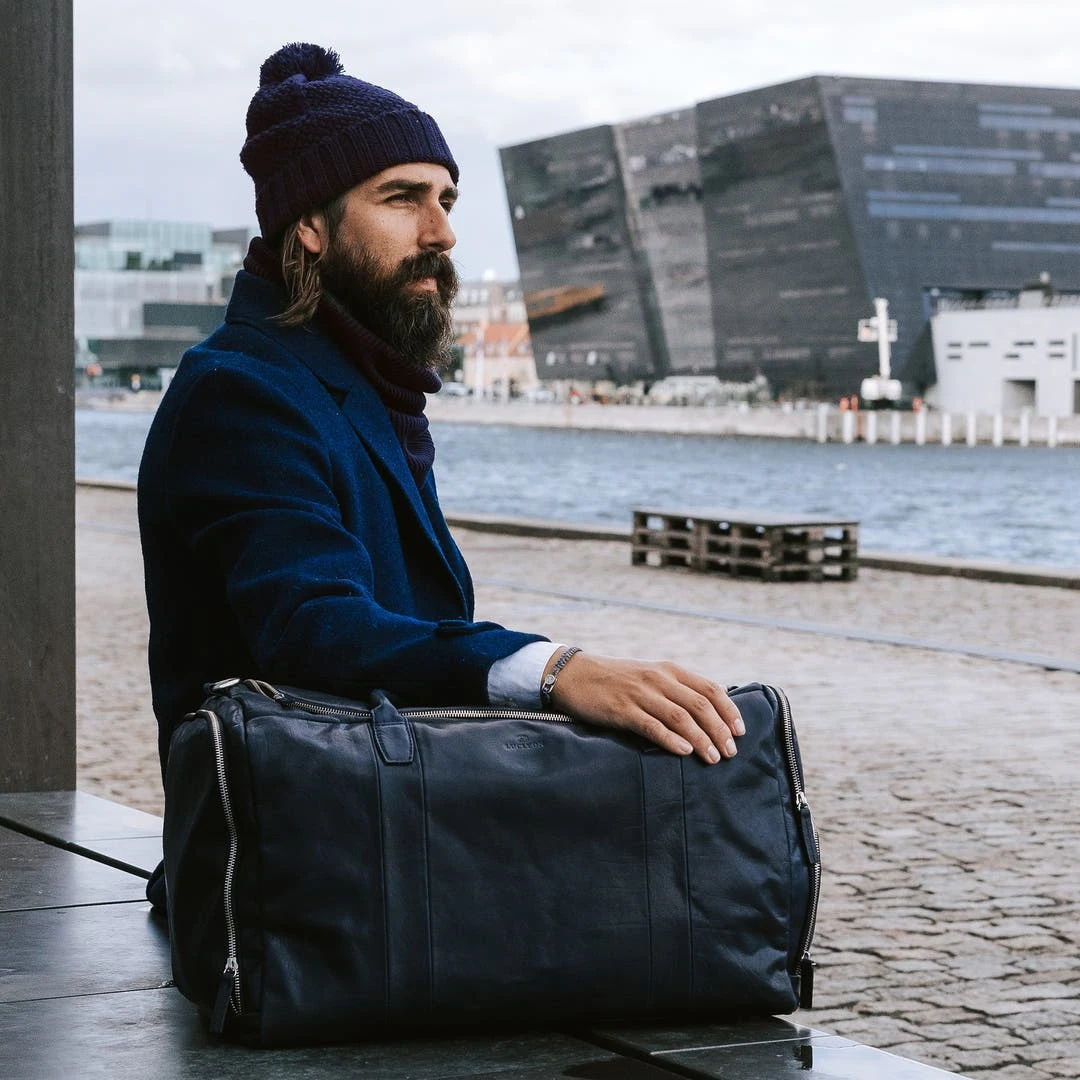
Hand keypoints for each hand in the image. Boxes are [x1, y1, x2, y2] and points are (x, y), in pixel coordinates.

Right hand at [546, 653, 743, 763]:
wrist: (575, 674)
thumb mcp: (651, 675)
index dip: (729, 711)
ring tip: (712, 758)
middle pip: (699, 705)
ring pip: (680, 717)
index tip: (740, 732)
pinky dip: (671, 739)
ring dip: (701, 739)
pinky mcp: (622, 709)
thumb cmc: (616, 679)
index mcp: (669, 670)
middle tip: (730, 752)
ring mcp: (640, 694)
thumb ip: (680, 687)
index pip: (710, 689)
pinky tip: (684, 751)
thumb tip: (714, 700)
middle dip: (719, 730)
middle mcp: (658, 679)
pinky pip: (652, 726)